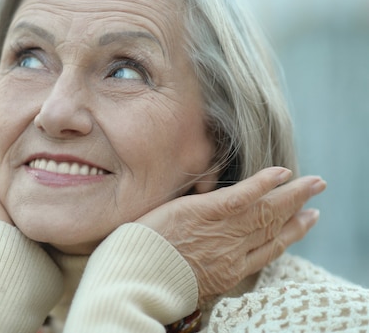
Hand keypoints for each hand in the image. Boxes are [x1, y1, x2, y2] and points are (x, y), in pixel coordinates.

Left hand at [136, 167, 324, 302]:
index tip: (304, 222)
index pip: (268, 250)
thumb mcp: (190, 281)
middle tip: (316, 195)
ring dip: (293, 194)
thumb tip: (207, 257)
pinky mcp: (206, 212)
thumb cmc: (153, 280)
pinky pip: (243, 195)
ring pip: (266, 211)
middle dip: (299, 211)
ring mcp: (222, 232)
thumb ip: (207, 266)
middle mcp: (234, 252)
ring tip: (312, 182)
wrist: (138, 279)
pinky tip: (281, 172)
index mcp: (229, 271)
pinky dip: (264, 183)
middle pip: (274, 228)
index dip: (289, 234)